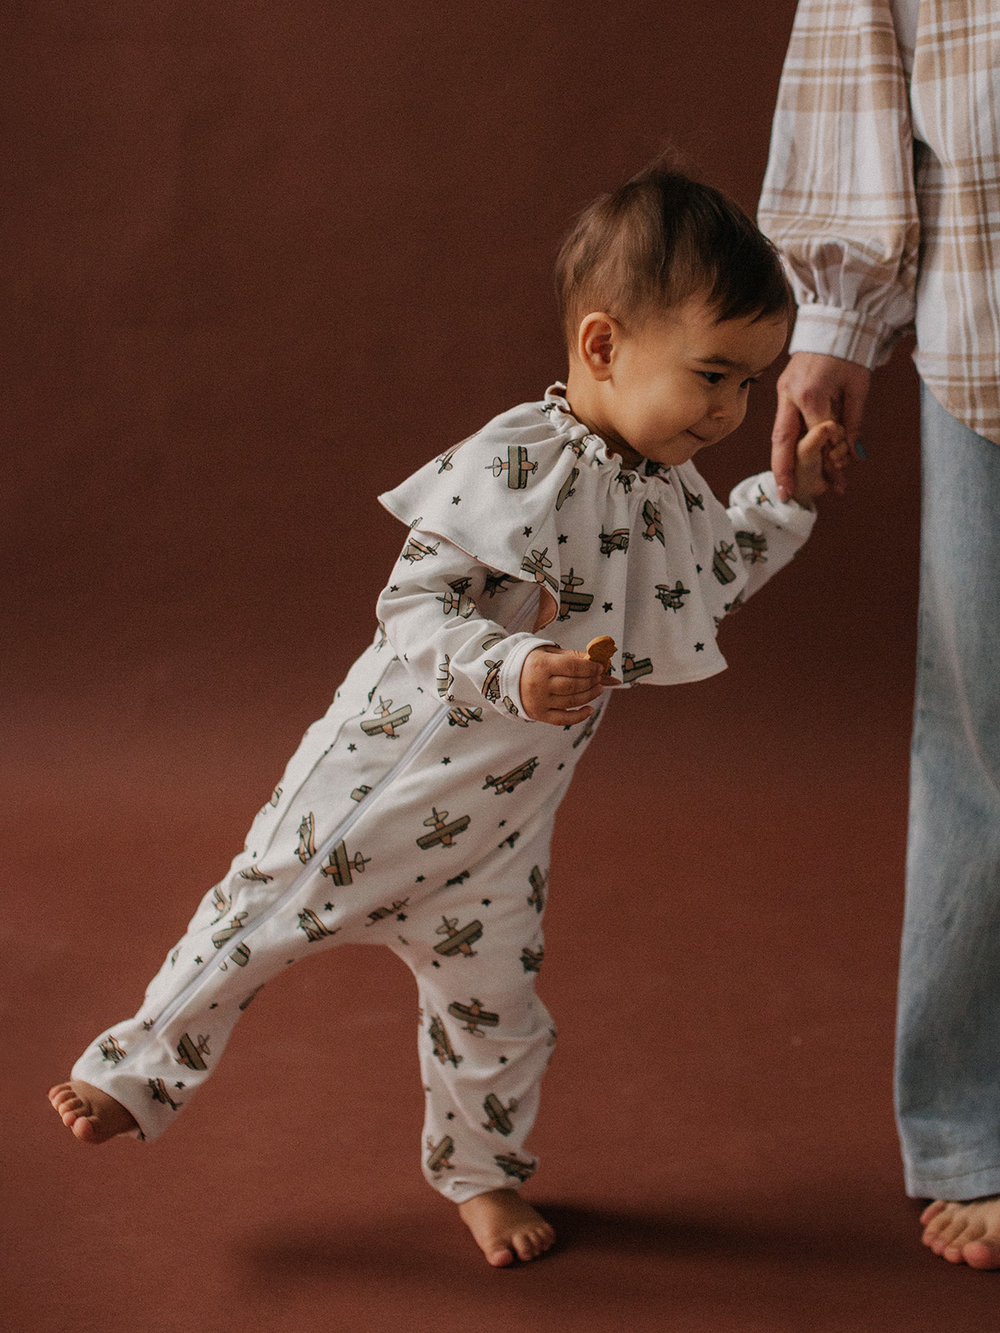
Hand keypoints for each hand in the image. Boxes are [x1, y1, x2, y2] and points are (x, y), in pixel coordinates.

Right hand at [519, 645, 617, 724]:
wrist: (503, 677)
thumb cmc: (530, 662)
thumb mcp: (548, 652)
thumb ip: (572, 656)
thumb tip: (597, 660)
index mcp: (540, 664)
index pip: (572, 667)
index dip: (590, 668)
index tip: (600, 667)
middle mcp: (538, 684)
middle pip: (573, 685)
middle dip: (591, 681)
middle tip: (600, 678)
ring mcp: (538, 701)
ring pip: (571, 701)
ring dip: (589, 695)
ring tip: (598, 689)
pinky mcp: (538, 714)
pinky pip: (563, 719)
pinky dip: (579, 716)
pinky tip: (590, 709)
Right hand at [772, 352, 871, 500]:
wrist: (834, 324)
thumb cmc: (850, 354)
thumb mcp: (859, 388)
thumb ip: (853, 422)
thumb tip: (851, 454)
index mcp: (811, 393)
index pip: (819, 435)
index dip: (830, 458)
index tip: (839, 478)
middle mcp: (791, 395)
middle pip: (782, 440)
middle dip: (783, 470)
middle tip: (786, 494)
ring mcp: (783, 393)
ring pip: (778, 435)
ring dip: (781, 462)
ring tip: (785, 485)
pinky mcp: (783, 391)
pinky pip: (783, 424)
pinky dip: (786, 445)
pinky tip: (789, 462)